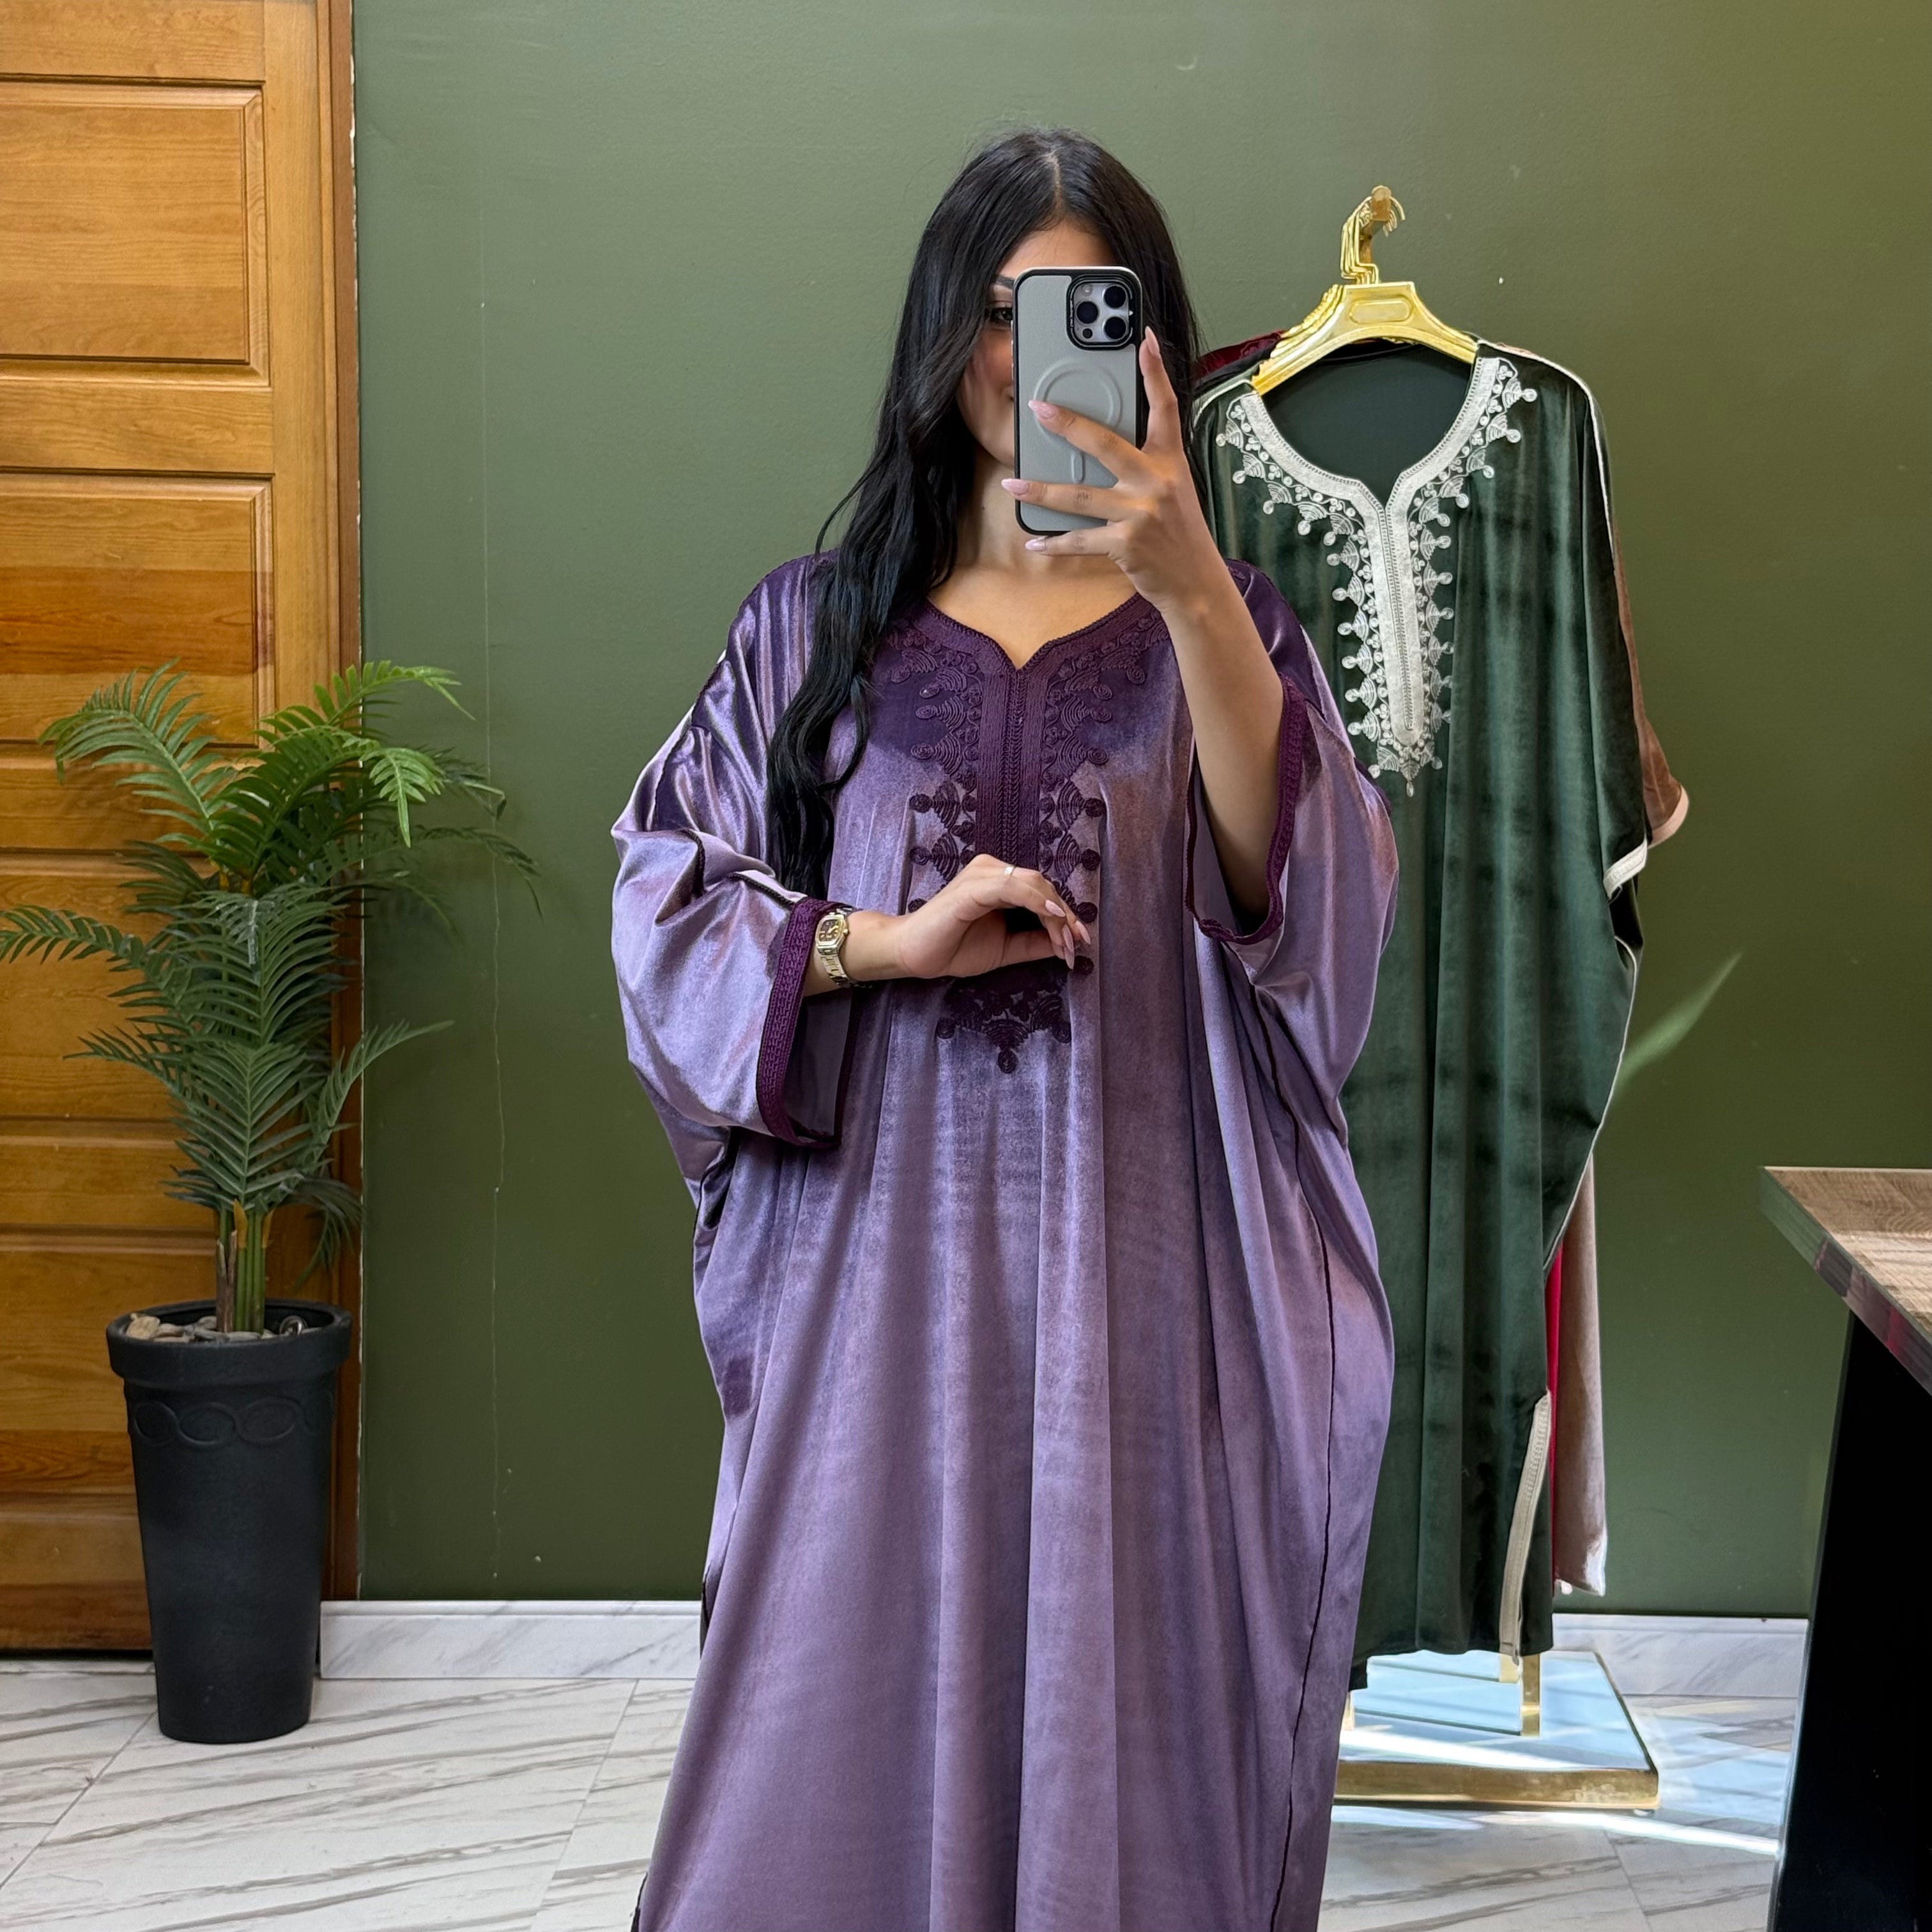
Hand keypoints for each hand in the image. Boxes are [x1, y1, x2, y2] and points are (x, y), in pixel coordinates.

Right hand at [842, 853, 1088, 984]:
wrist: (914, 955)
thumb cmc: (953, 948)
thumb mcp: (1006, 948)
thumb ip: (1034, 943)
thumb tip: (1067, 943)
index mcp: (999, 880)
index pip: (1043, 891)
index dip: (1065, 915)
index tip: (1079, 944)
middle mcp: (992, 869)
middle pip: (1044, 885)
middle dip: (1065, 917)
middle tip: (1075, 947)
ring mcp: (981, 875)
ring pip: (1034, 885)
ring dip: (1056, 915)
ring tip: (1066, 944)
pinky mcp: (972, 888)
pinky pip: (1013, 887)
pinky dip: (1037, 901)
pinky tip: (1053, 916)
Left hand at [1000, 330, 1230, 616]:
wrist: (1196, 581)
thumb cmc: (1178, 532)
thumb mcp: (1173, 489)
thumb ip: (1146, 464)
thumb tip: (1101, 447)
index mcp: (1170, 462)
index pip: (1165, 408)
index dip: (1155, 372)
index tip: (1144, 339)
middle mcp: (1156, 482)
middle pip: (1105, 444)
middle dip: (1068, 424)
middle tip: (1038, 408)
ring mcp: (1140, 513)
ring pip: (1079, 497)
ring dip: (1040, 491)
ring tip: (1011, 485)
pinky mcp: (1125, 545)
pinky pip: (1080, 540)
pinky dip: (1054, 544)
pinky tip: (1033, 541)